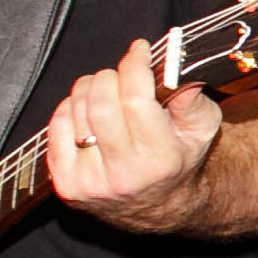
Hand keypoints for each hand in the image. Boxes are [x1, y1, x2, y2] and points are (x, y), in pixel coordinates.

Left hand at [46, 39, 221, 224]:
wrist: (160, 206)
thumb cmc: (179, 159)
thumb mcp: (202, 130)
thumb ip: (191, 98)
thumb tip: (172, 66)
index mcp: (160, 161)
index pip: (135, 100)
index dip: (135, 65)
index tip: (140, 51)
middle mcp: (123, 175)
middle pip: (101, 103)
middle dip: (111, 76)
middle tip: (123, 75)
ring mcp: (90, 182)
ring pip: (76, 110)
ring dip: (91, 89)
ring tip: (107, 93)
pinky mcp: (66, 184)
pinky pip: (56, 126)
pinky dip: (71, 108)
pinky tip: (89, 112)